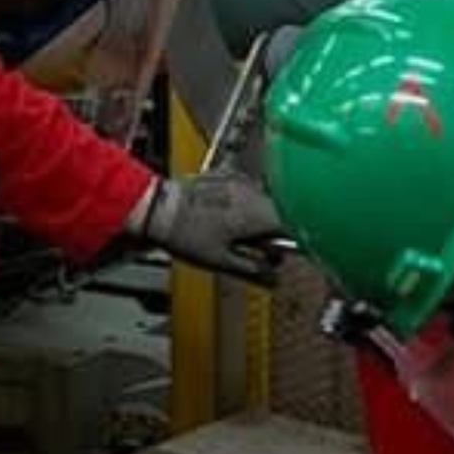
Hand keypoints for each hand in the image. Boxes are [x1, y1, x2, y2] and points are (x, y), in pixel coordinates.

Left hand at [139, 173, 290, 282]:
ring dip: (256, 216)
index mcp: (258, 215)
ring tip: (234, 232)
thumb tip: (275, 280)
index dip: (295, 239)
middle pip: (279, 211)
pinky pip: (244, 190)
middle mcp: (253, 193)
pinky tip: (222, 215)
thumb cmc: (186, 235)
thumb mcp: (221, 261)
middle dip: (272, 230)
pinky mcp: (224, 174)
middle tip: (255, 248)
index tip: (288, 251)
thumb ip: (254, 270)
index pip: (294, 224)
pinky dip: (241, 202)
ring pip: (262, 200)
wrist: (157, 209)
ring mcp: (239, 180)